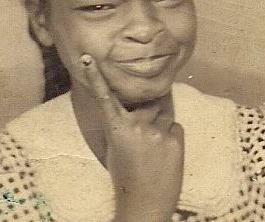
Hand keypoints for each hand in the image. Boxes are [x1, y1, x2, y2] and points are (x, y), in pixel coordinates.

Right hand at [80, 54, 183, 221]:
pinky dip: (171, 137)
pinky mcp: (175, 140)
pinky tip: (164, 156)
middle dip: (150, 112)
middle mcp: (136, 125)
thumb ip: (123, 124)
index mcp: (116, 128)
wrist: (144, 206)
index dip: (96, 77)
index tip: (89, 59)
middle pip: (148, 102)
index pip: (104, 97)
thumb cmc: (126, 177)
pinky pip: (175, 127)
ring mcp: (157, 131)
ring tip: (154, 151)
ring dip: (161, 126)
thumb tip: (135, 106)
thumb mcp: (115, 147)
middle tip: (145, 138)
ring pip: (164, 115)